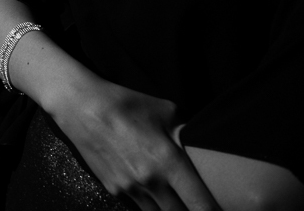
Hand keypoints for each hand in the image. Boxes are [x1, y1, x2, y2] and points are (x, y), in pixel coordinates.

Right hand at [51, 79, 219, 210]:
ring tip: (177, 200)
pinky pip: (138, 204)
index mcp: (168, 162)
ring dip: (169, 209)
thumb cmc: (124, 104)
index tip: (224, 210)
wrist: (80, 106)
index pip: (201, 204)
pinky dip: (148, 202)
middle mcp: (150, 182)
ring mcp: (130, 188)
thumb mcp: (165, 111)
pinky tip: (151, 190)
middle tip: (197, 205)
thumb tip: (199, 145)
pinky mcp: (113, 188)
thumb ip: (185, 134)